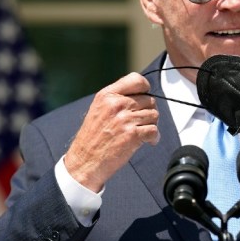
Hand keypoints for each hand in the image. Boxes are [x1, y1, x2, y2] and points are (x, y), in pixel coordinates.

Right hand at [64, 72, 159, 191]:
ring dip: (152, 125)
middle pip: (149, 100)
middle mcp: (116, 104)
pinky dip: (154, 138)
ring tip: (142, 133)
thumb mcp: (98, 109)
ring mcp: (125, 119)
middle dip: (148, 111)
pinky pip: (154, 130)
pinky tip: (147, 142)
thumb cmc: (92, 138)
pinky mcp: (132, 135)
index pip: (136, 79)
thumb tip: (140, 95)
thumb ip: (117, 99)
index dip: (145, 88)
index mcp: (107, 95)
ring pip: (154, 115)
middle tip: (141, 122)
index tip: (145, 97)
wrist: (85, 161)